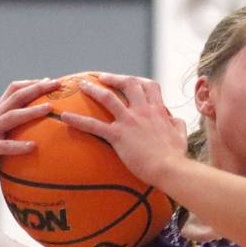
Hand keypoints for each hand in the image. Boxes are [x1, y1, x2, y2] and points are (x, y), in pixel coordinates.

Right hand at [0, 78, 58, 204]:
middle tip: (57, 85)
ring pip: (11, 116)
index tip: (52, 81)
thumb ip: (17, 136)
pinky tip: (33, 146)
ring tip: (49, 109)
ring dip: (31, 111)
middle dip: (37, 88)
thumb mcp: (3, 145)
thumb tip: (45, 137)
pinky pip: (4, 146)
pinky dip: (18, 146)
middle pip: (15, 97)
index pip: (13, 91)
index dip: (32, 83)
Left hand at [59, 72, 187, 185]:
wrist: (170, 168)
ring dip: (93, 90)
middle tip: (101, 78)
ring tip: (81, 86)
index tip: (128, 80)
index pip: (149, 86)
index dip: (138, 81)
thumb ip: (176, 123)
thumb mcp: (181, 134)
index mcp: (158, 110)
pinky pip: (93, 125)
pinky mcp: (118, 135)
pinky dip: (78, 120)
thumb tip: (175, 119)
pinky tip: (65, 118)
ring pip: (108, 98)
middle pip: (128, 84)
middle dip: (114, 78)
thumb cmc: (176, 156)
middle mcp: (143, 111)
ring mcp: (130, 121)